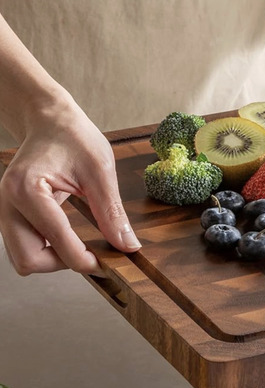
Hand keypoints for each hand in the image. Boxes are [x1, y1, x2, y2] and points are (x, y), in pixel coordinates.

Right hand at [0, 97, 140, 275]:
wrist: (50, 121)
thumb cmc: (73, 138)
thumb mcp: (101, 171)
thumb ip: (112, 212)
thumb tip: (128, 246)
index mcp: (27, 189)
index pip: (55, 241)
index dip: (85, 260)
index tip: (109, 263)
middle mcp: (8, 203)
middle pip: (29, 260)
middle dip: (63, 264)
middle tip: (95, 256)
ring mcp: (5, 210)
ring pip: (23, 258)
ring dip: (54, 261)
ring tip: (85, 247)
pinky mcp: (11, 215)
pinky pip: (24, 246)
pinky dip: (48, 251)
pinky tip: (71, 240)